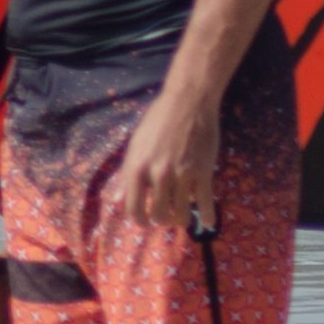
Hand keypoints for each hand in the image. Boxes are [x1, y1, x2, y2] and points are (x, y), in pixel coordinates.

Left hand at [120, 85, 219, 231]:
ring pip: (181, 214)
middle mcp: (157, 174)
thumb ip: (126, 175)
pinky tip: (207, 222)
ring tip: (181, 216)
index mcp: (136, 167)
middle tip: (165, 216)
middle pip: (158, 215)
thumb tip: (116, 201)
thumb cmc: (157, 121)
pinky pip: (205, 203)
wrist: (188, 102)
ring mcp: (181, 174)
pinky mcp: (203, 172)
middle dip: (161, 220)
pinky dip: (207, 217)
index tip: (145, 221)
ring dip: (181, 219)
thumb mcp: (135, 145)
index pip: (132, 208)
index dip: (138, 219)